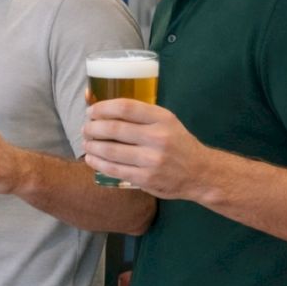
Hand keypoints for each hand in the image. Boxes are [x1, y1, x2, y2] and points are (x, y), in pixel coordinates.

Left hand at [82, 99, 209, 199]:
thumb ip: (139, 115)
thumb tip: (100, 107)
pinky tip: (91, 159)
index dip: (102, 108)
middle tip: (85, 129)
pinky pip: (115, 169)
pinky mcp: (146, 178)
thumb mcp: (165, 121)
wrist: (201, 173)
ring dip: (92, 146)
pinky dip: (98, 163)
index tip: (91, 111)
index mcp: (162, 118)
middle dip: (92, 128)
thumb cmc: (177, 143)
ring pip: (110, 150)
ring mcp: (152, 159)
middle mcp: (158, 137)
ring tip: (86, 143)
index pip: (125, 107)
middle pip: (114, 129)